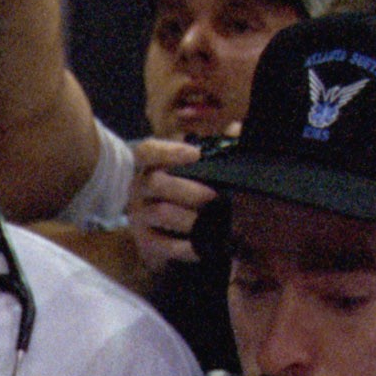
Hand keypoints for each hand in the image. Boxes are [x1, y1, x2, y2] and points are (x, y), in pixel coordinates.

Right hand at [126, 139, 215, 274]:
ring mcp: (139, 217)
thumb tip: (235, 129)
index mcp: (151, 167)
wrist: (169, 240)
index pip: (147, 151)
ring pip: (160, 212)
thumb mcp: (198, 172)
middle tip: (214, 197)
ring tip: (212, 221)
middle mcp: (139, 189)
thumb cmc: (187, 198)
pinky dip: (186, 246)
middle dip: (188, 190)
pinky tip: (203, 246)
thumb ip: (217, 149)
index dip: (169, 150)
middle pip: (155, 182)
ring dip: (189, 217)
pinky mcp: (145, 243)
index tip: (196, 154)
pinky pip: (164, 245)